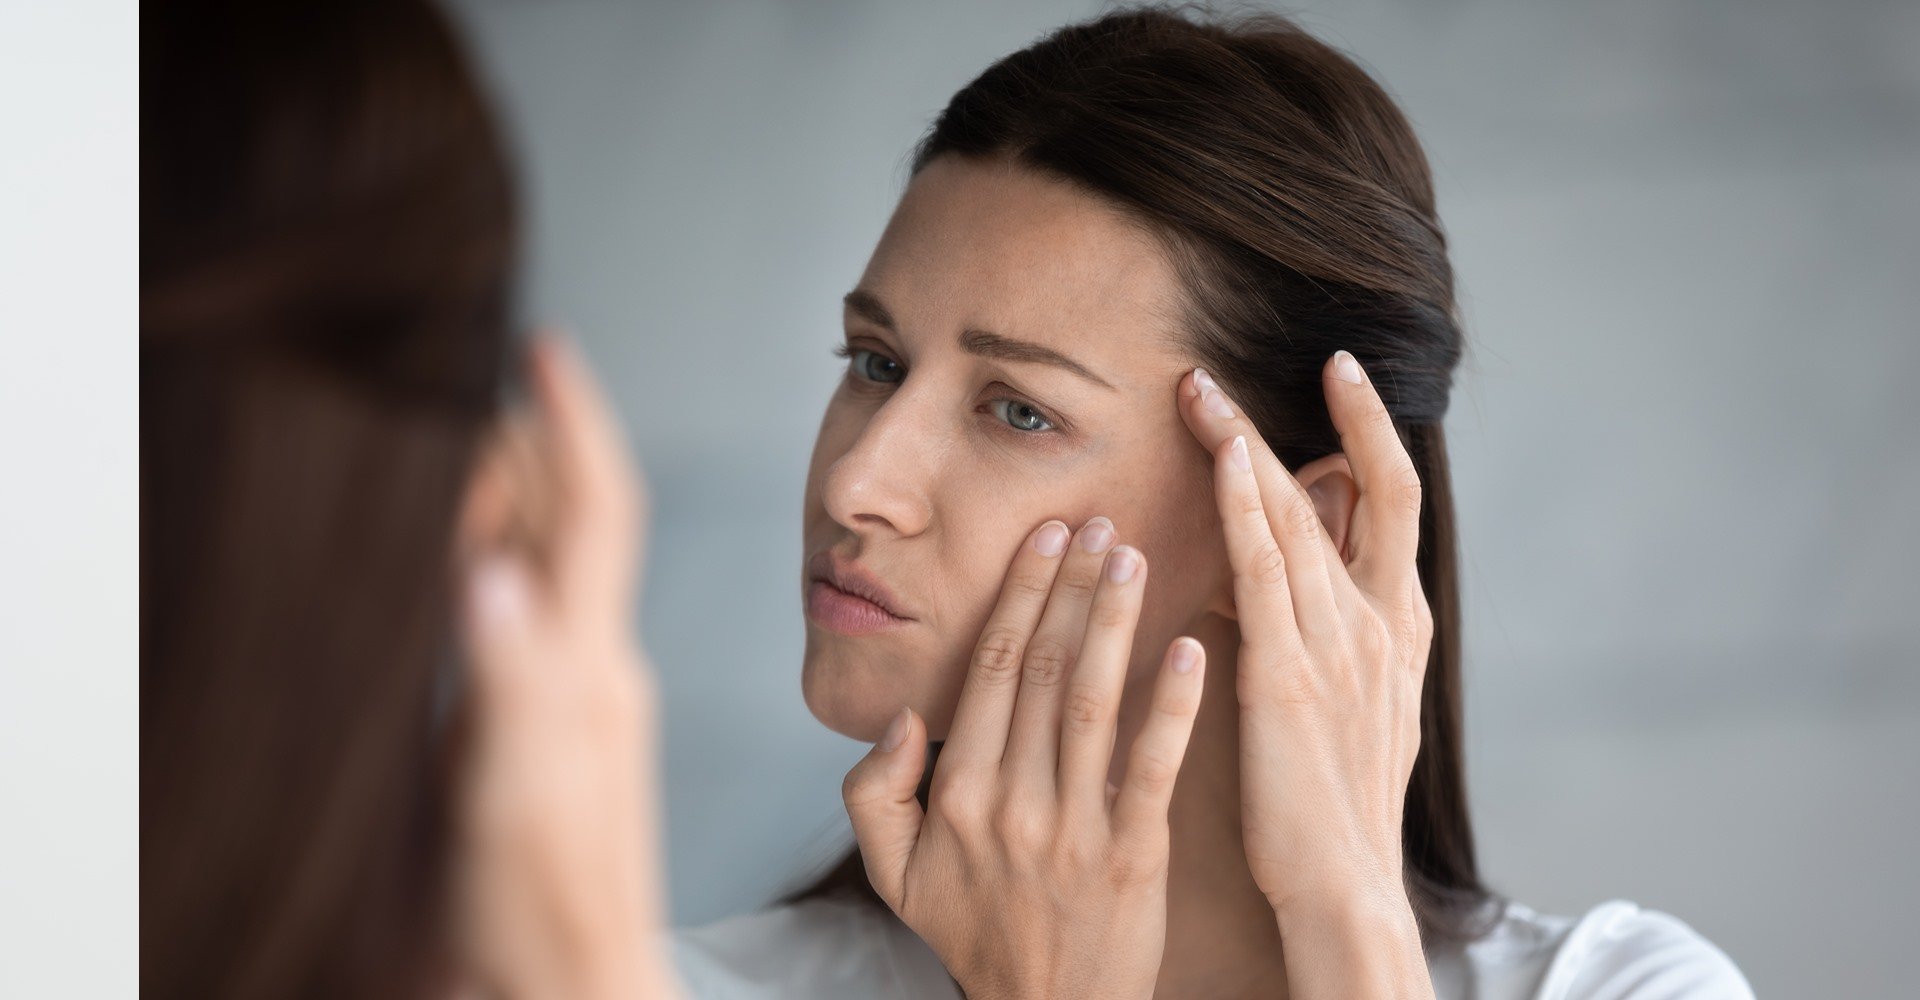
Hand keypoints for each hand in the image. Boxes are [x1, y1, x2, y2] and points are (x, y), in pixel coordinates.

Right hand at [453, 334, 679, 999]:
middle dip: (534, 441)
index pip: (595, 512)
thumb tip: (488, 568)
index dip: (573, 423)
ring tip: (469, 444)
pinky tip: (470, 564)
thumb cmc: (542, 903)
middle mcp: (592, 667)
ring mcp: (577, 698)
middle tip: (483, 380)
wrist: (565, 982)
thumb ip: (506, 678)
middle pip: (573, 524)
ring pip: (553, 565)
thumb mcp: (512, 787)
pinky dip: (500, 563)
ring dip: (517, 495)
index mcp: (587, 665)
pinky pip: (535, 615)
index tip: (544, 350)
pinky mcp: (552, 732)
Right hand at [840, 518, 1206, 999]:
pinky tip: (1191, 646)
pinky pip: (1154, 764)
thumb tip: (904, 719)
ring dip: (1115, 620)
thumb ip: (875, 791)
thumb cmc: (975, 935)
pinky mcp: (1134, 855)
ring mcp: (1074, 828)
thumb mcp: (893, 872)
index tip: (1046, 538)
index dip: (1020, 595)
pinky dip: (1174, 703)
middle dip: (1072, 586)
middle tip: (1099, 519)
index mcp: (956, 793)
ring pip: (1095, 701)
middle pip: (1045, 668)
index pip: (992, 669)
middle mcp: (1011, 801)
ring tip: (1135, 556)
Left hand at [1178, 354, 1434, 919]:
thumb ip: (1333, 637)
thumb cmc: (1338, 807)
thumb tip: (1289, 580)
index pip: (1394, 499)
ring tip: (1199, 389)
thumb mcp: (1358, 707)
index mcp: (1402, 626)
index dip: (1370, 430)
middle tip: (1235, 368)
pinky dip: (1243, 503)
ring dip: (1244, 442)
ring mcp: (1337, 641)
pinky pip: (1263, 567)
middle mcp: (1379, 619)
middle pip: (1347, 486)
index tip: (1342, 376)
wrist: (1344, 884)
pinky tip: (1218, 456)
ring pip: (1294, 516)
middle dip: (1303, 415)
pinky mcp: (1286, 671)